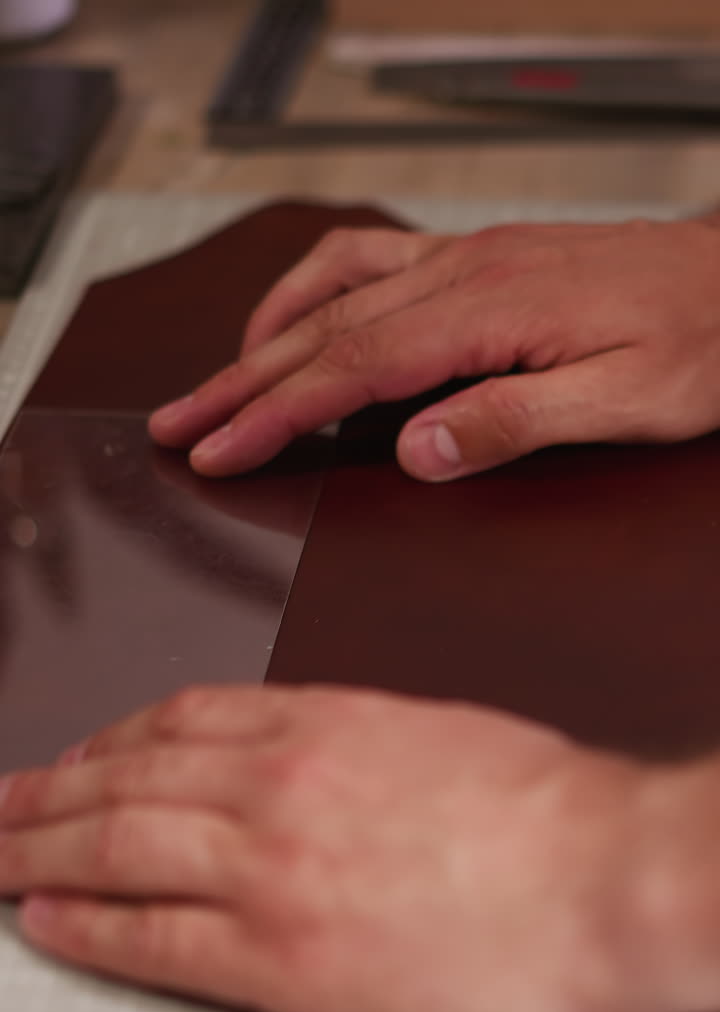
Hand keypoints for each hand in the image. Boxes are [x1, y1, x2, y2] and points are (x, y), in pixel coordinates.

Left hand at [0, 683, 708, 1011]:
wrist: (604, 876)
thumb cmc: (547, 813)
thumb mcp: (437, 736)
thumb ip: (356, 745)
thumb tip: (313, 762)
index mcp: (322, 724)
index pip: (180, 720)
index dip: (111, 739)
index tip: (81, 754)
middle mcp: (277, 784)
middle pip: (124, 778)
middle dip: (47, 791)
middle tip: (2, 802)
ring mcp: (268, 867)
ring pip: (113, 846)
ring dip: (36, 850)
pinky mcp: (278, 957)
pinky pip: (149, 935)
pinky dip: (86, 927)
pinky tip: (46, 921)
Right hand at [148, 216, 719, 481]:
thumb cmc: (704, 341)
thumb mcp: (626, 399)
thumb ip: (514, 420)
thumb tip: (419, 448)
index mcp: (488, 310)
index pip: (350, 368)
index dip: (274, 414)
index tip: (219, 449)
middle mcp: (464, 271)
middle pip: (321, 329)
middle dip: (240, 383)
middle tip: (180, 424)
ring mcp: (466, 258)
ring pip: (334, 289)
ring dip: (264, 335)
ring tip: (218, 381)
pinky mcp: (478, 259)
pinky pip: (371, 261)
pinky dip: (316, 292)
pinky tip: (299, 318)